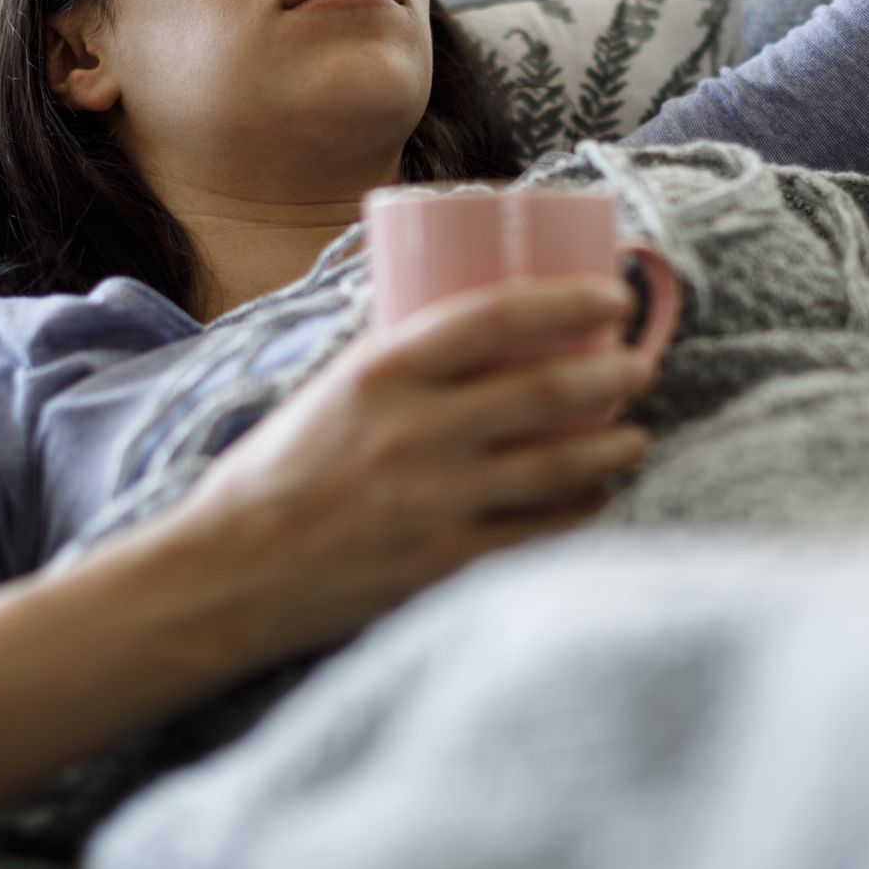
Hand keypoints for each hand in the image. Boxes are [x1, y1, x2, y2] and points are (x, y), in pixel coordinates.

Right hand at [164, 272, 658, 661]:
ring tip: (634, 436)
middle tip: (639, 366)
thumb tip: (480, 328)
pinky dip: (581, 512)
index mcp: (381, 373)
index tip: (612, 295)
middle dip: (613, 373)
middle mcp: (414, 433)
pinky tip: (598, 498)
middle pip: (545, 389)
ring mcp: (434, 503)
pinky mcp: (443, 564)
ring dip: (614, 447)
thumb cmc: (277, 473)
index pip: (496, 315)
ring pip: (558, 466)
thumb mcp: (330, 390)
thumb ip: (400, 363)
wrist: (228, 574)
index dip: (568, 299)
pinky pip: (539, 534)